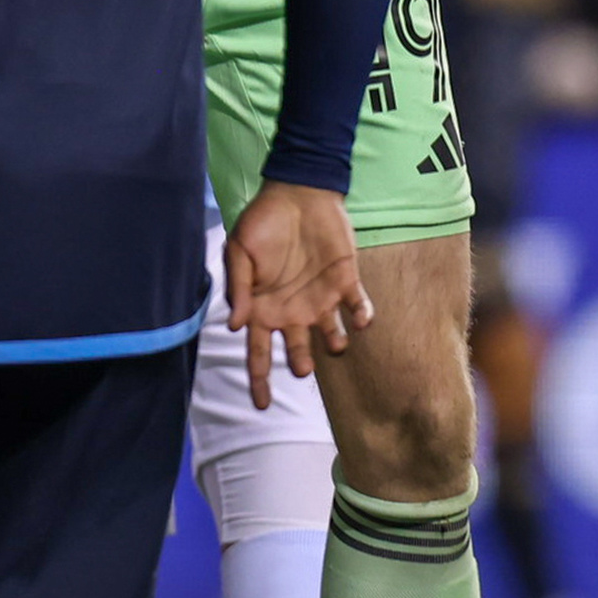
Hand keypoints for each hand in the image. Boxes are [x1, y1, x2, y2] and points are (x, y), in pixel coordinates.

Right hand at [221, 181, 370, 404]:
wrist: (299, 191)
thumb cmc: (263, 221)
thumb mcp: (239, 250)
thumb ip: (238, 287)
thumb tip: (235, 325)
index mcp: (264, 308)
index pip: (258, 352)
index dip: (259, 379)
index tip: (261, 405)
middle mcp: (292, 310)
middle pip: (296, 351)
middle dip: (300, 363)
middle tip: (302, 368)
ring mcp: (321, 298)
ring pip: (330, 336)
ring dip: (335, 345)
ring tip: (334, 344)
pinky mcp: (347, 281)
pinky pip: (358, 307)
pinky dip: (362, 316)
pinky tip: (360, 319)